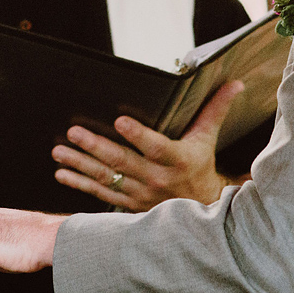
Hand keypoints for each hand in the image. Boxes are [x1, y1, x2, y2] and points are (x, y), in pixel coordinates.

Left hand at [51, 81, 244, 209]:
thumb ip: (215, 109)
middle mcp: (157, 179)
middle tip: (74, 132)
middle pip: (123, 162)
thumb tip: (234, 83)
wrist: (200, 209)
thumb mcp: (208, 138)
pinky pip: (101, 194)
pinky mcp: (128, 204)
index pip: (156, 146)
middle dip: (96, 147)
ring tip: (59, 151)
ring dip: (80, 165)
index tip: (119, 120)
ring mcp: (140, 194)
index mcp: (177, 160)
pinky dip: (80, 184)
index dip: (138, 135)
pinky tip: (61, 174)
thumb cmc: (200, 166)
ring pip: (107, 178)